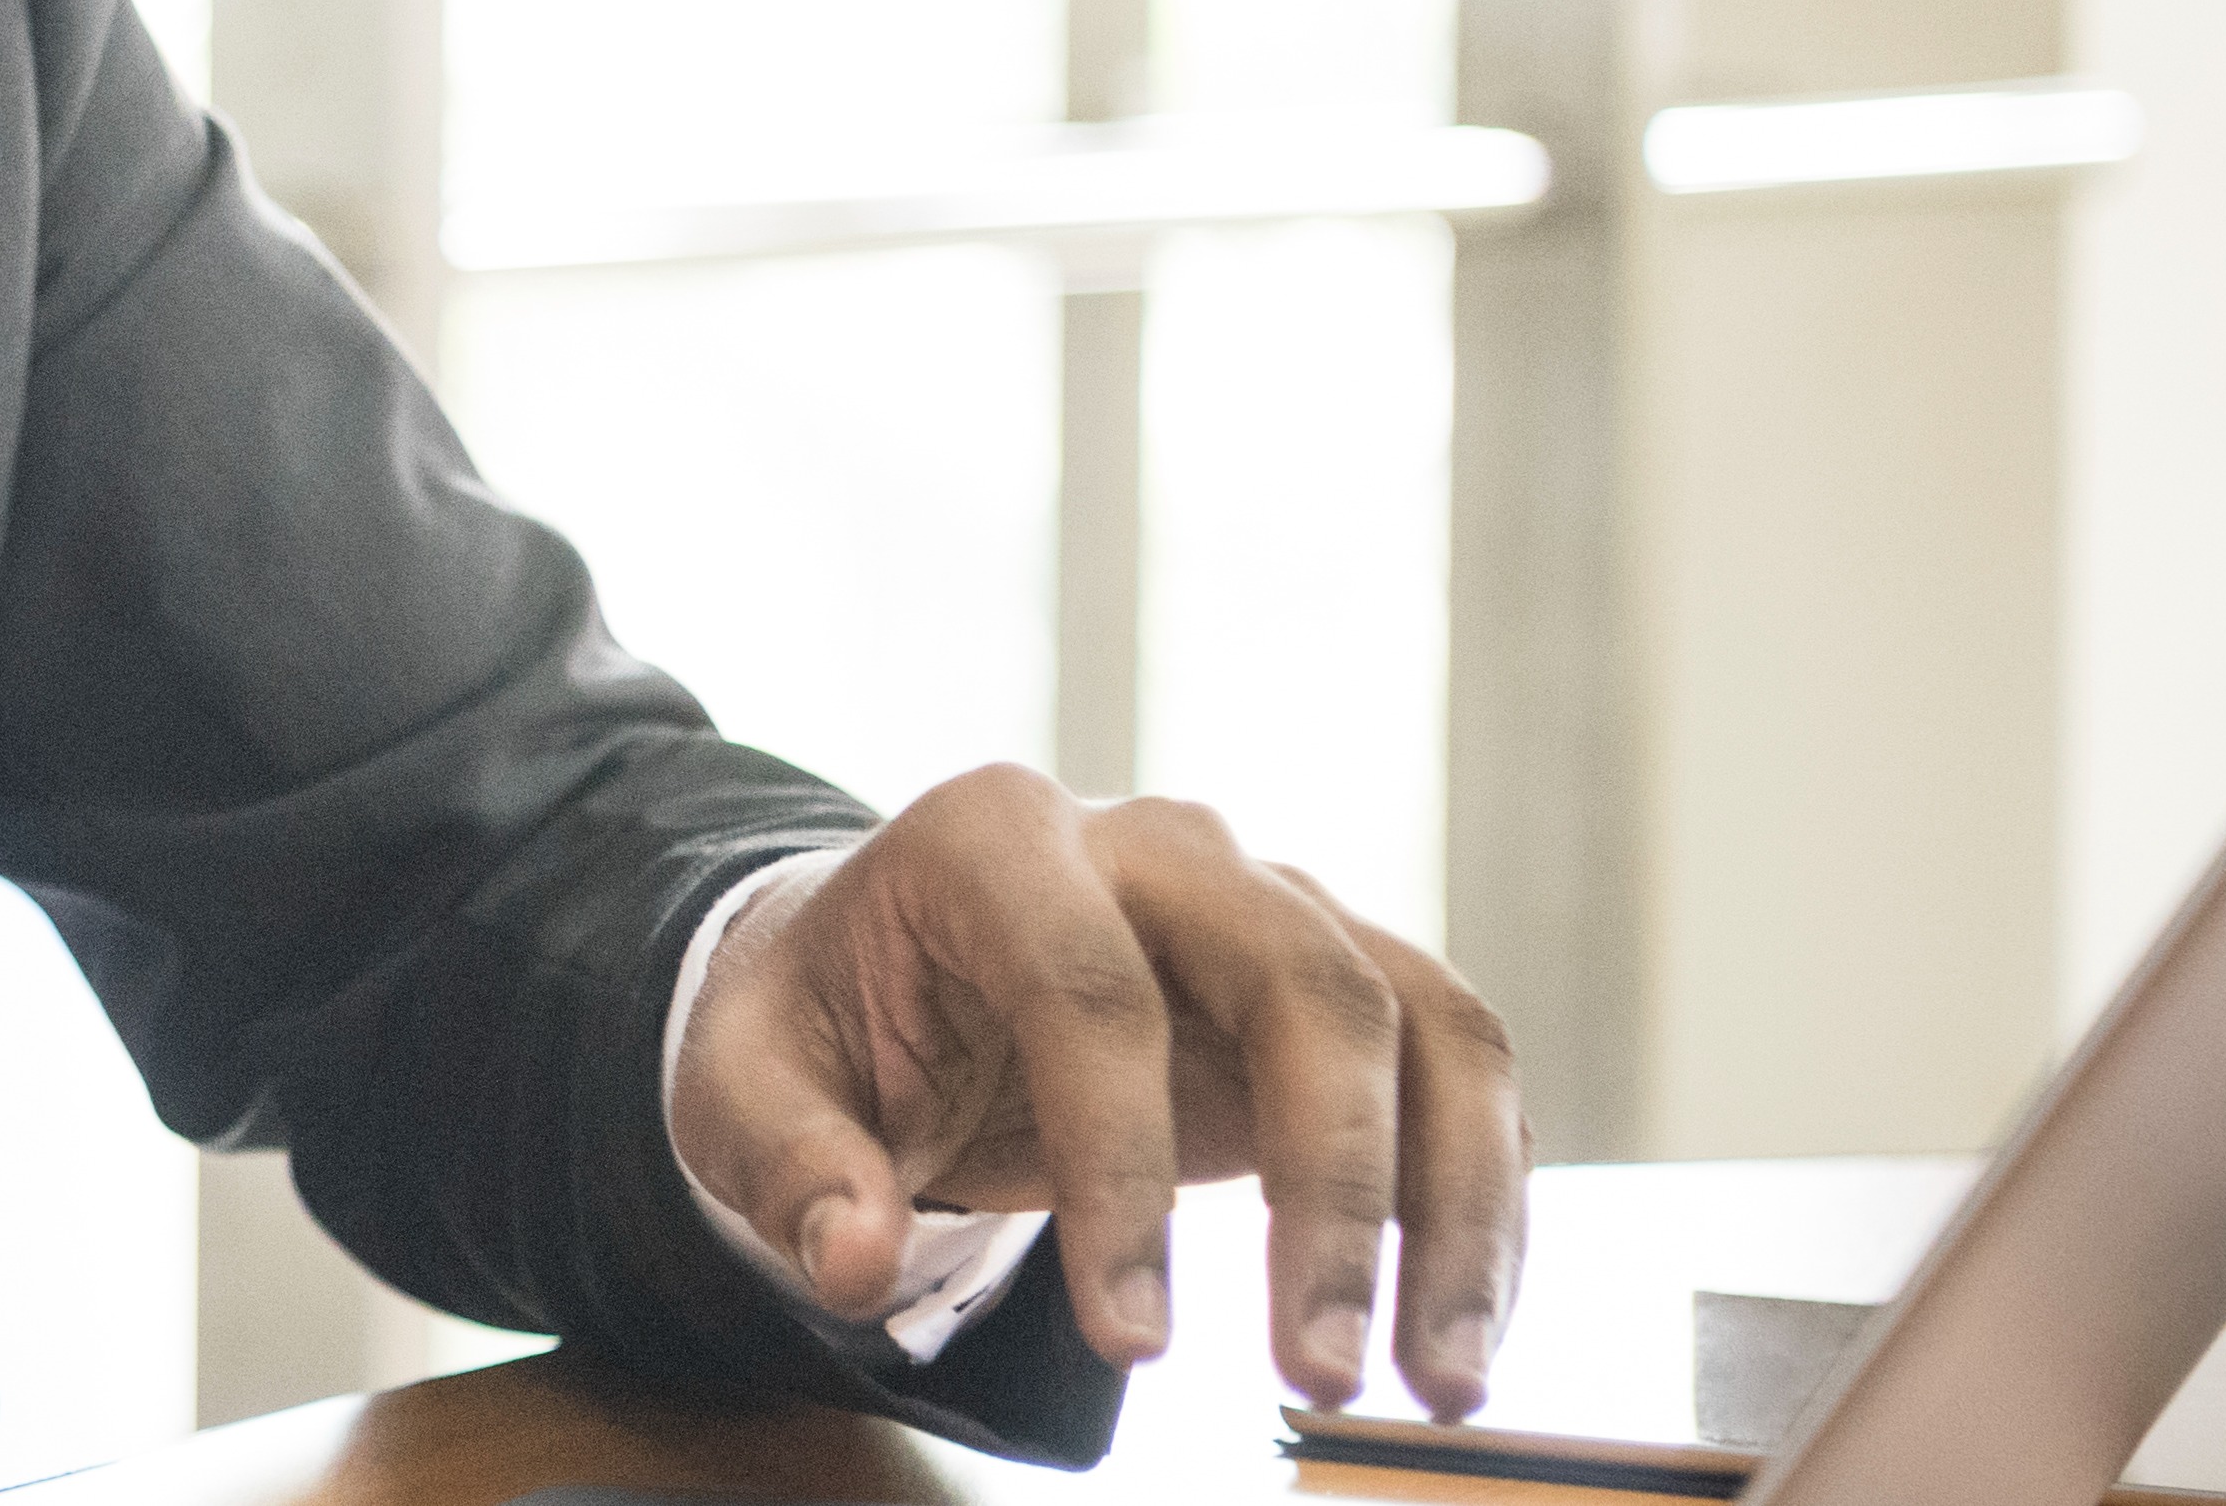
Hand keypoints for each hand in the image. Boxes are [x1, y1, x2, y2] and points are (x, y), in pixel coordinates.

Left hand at [671, 766, 1525, 1417]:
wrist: (896, 966)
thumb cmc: (825, 1021)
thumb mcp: (747, 1080)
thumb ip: (792, 1166)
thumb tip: (853, 1263)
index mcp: (995, 839)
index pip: (1089, 996)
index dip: (1119, 1174)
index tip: (1128, 1343)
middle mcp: (1160, 847)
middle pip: (1306, 985)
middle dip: (1333, 1192)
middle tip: (1319, 1377)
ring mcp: (1272, 902)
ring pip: (1425, 1025)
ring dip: (1455, 1213)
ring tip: (1438, 1386)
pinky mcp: (1346, 981)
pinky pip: (1455, 1075)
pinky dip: (1477, 1204)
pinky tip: (1454, 1332)